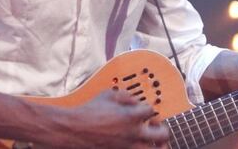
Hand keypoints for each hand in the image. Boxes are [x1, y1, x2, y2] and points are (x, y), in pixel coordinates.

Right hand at [42, 90, 168, 147]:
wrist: (74, 130)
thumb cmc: (88, 112)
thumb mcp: (107, 95)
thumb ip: (125, 95)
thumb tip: (135, 101)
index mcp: (131, 116)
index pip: (152, 111)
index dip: (151, 110)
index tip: (146, 111)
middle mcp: (134, 133)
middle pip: (163, 134)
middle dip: (163, 130)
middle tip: (157, 127)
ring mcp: (128, 147)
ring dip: (156, 145)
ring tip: (153, 143)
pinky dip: (140, 148)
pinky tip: (136, 145)